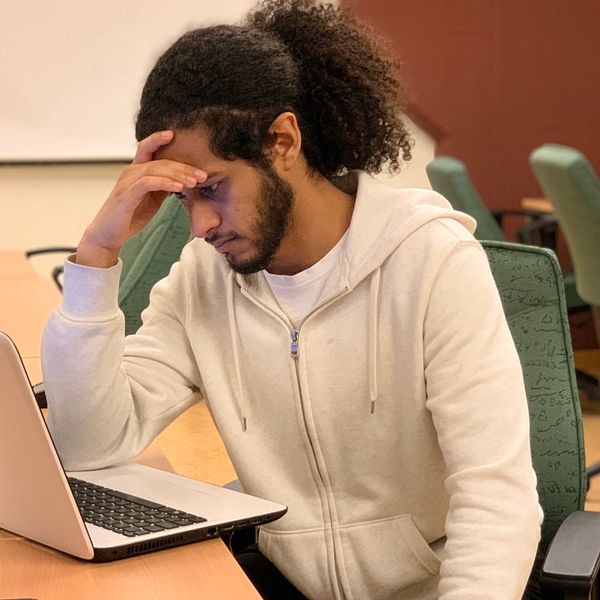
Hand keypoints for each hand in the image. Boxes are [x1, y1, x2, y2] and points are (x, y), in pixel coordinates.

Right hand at [76, 131, 204, 267]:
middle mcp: (130, 172)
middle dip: (184, 167)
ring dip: (178, 175)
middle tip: (203, 175)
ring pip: (155, 169)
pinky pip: (148, 183)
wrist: (109, 235)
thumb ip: (163, 187)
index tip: (175, 134)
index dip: (159, 138)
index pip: (148, 148)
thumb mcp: (152, 199)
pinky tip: (178, 187)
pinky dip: (165, 183)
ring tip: (194, 182)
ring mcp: (127, 182)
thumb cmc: (130, 216)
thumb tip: (183, 181)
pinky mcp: (126, 195)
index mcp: (136, 171)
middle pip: (160, 161)